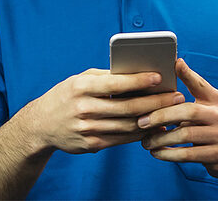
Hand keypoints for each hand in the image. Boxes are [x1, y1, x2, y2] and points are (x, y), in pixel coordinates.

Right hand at [11, 68, 185, 154]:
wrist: (41, 125)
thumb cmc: (65, 96)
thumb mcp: (79, 80)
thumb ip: (105, 77)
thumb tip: (137, 72)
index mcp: (80, 88)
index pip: (115, 84)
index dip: (139, 81)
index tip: (159, 76)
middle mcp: (83, 109)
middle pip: (127, 107)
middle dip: (156, 102)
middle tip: (177, 97)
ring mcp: (87, 129)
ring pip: (128, 126)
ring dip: (153, 120)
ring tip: (172, 112)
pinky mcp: (91, 145)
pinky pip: (122, 139)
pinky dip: (140, 133)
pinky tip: (154, 127)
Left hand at [138, 58, 217, 179]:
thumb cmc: (217, 126)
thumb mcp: (211, 106)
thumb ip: (194, 88)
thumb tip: (176, 63)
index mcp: (216, 101)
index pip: (200, 85)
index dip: (188, 74)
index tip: (174, 63)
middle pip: (188, 111)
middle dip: (161, 116)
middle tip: (141, 122)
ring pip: (185, 135)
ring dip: (161, 139)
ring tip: (145, 142)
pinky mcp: (217, 156)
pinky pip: (188, 154)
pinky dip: (169, 154)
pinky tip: (156, 153)